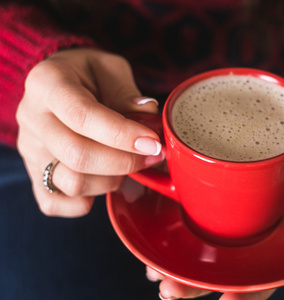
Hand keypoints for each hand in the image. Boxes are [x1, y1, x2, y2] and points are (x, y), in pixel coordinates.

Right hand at [16, 48, 161, 216]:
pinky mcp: (34, 173)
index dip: (122, 134)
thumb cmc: (89, 75)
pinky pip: (55, 203)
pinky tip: (104, 181)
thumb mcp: (111, 68)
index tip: (153, 142)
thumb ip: (127, 93)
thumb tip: (147, 119)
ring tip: (129, 164)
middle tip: (153, 155)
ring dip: (112, 180)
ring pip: (71, 183)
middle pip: (77, 155)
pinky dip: (85, 202)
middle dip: (125, 161)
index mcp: (47, 84)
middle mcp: (31, 118)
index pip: (82, 116)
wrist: (59, 84)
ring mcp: (30, 150)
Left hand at [144, 148, 283, 298]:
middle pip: (224, 274)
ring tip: (157, 273)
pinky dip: (175, 239)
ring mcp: (238, 224)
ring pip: (205, 257)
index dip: (243, 296)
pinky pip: (196, 224)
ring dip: (179, 269)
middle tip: (170, 289)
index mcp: (281, 246)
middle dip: (195, 288)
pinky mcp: (223, 201)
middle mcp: (256, 241)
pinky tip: (157, 244)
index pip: (262, 280)